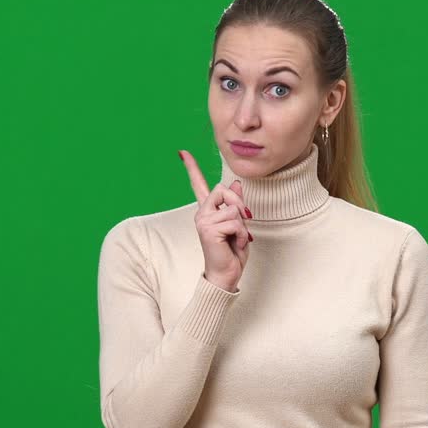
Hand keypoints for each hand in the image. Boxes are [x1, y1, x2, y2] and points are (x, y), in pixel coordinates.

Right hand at [179, 149, 252, 292]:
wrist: (225, 275)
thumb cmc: (231, 253)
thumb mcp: (238, 225)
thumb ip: (235, 205)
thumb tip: (236, 182)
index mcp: (208, 211)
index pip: (198, 185)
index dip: (192, 168)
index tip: (182, 152)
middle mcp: (202, 213)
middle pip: (223, 189)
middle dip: (239, 203)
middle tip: (245, 220)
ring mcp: (203, 221)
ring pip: (233, 208)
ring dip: (242, 226)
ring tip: (236, 239)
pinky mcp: (208, 229)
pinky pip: (235, 222)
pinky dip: (241, 234)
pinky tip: (234, 244)